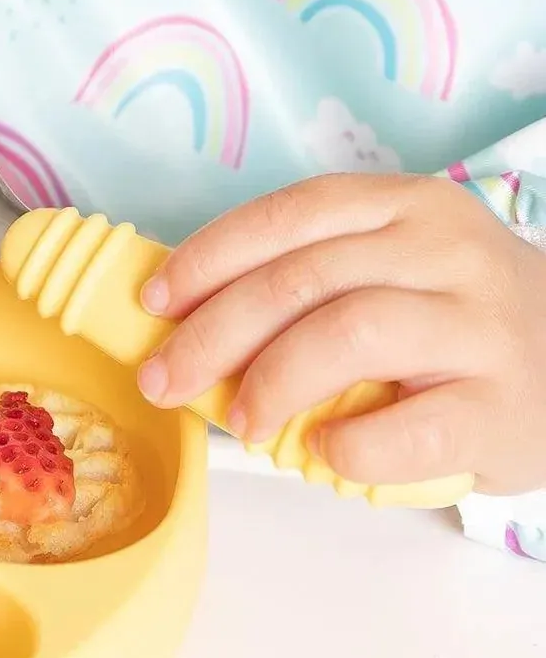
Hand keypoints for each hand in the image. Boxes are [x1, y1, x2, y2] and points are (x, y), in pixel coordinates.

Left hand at [136, 175, 545, 494]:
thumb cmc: (458, 325)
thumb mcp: (392, 269)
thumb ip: (310, 277)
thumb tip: (181, 321)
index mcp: (406, 207)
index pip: (287, 216)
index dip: (207, 259)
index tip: (154, 303)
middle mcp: (447, 252)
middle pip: (300, 279)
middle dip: (210, 333)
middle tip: (163, 379)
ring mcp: (480, 326)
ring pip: (347, 334)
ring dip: (270, 381)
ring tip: (238, 419)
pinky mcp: (503, 406)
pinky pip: (407, 428)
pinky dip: (348, 445)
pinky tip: (323, 451)